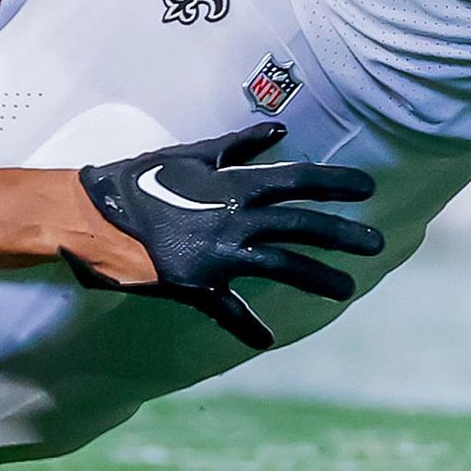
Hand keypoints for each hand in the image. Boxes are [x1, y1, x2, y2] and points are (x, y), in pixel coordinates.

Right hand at [65, 122, 381, 348]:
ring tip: (347, 288)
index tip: (367, 186)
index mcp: (234, 185)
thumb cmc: (140, 180)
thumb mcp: (191, 156)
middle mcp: (234, 218)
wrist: (93, 216)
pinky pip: (230, 309)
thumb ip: (237, 146)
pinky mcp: (198, 284)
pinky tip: (267, 339)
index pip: (297, 179)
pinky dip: (248, 325)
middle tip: (376, 243)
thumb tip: (279, 131)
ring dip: (317, 277)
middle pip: (301, 225)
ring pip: (281, 265)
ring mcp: (219, 254)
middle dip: (343, 234)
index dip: (334, 182)